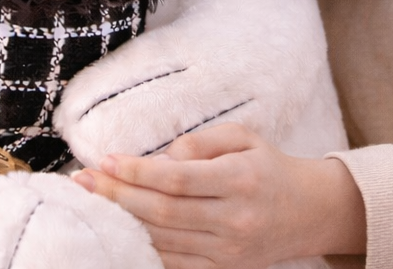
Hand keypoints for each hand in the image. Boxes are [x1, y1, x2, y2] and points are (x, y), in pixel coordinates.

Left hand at [71, 123, 365, 268]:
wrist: (310, 212)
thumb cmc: (269, 166)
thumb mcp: (243, 137)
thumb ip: (200, 142)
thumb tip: (159, 157)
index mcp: (240, 179)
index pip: (178, 179)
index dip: (137, 172)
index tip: (106, 161)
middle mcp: (234, 218)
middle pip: (164, 212)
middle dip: (118, 196)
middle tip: (83, 180)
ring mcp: (228, 249)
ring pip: (164, 239)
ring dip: (122, 221)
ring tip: (92, 202)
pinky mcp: (223, 268)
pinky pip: (174, 261)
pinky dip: (143, 247)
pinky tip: (119, 230)